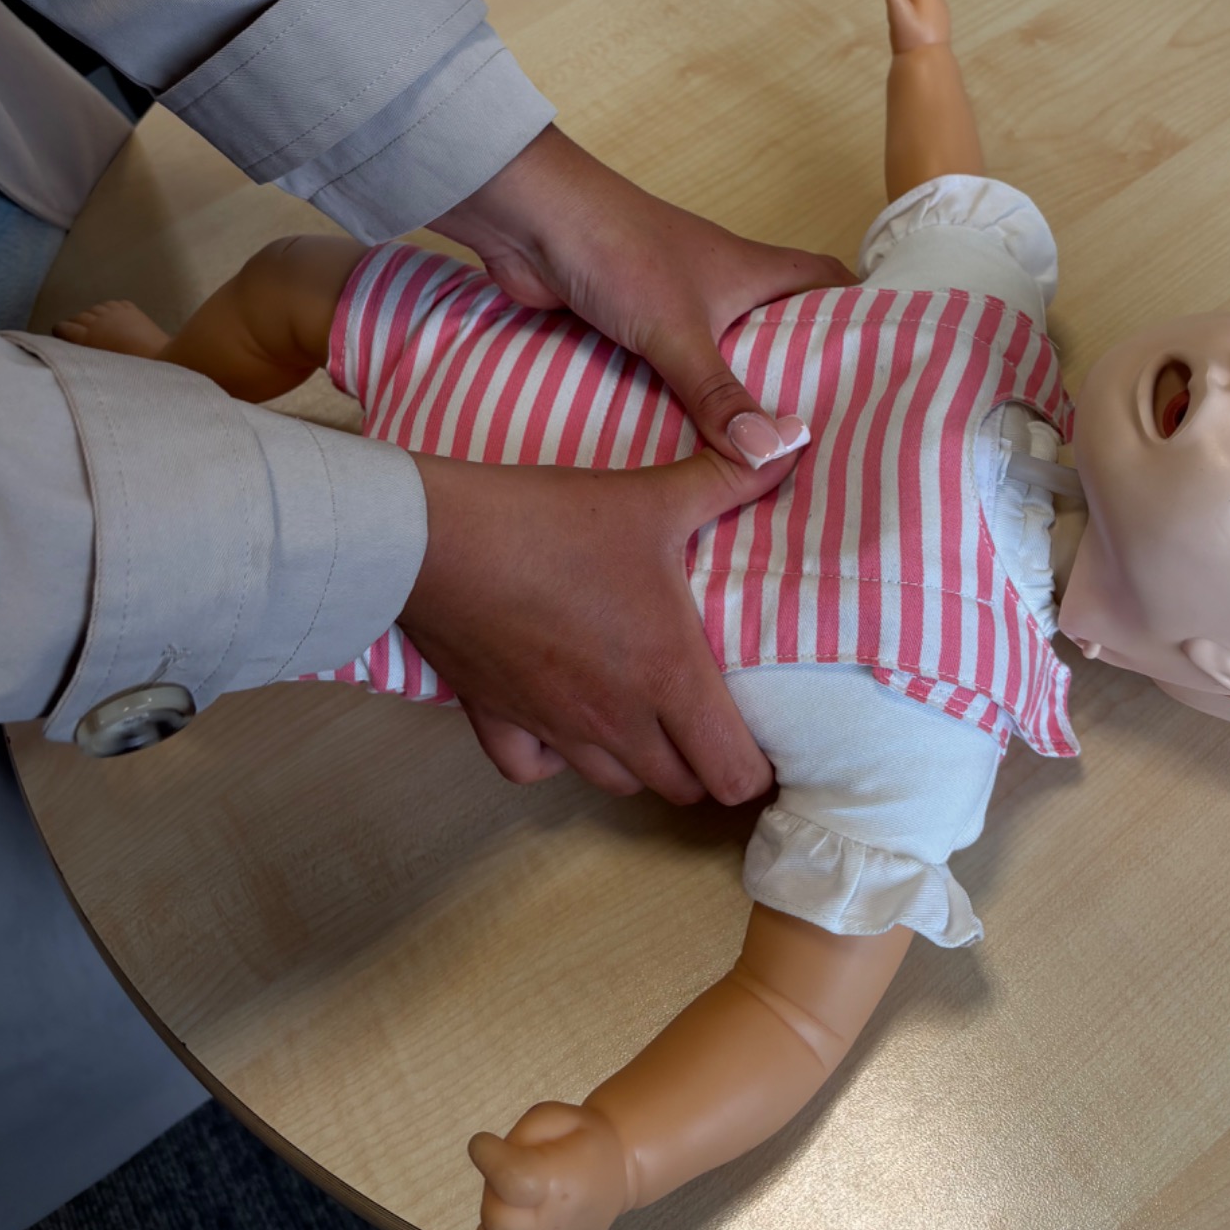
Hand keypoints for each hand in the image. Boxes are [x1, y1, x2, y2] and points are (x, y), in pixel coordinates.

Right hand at [400, 433, 806, 804]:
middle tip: (707, 718)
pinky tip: (561, 718)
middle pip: (681, 788)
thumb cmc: (552, 522)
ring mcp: (554, 729)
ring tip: (645, 716)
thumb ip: (731, 475)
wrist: (437, 538)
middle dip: (703, 763)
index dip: (756, 765)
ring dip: (638, 762)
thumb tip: (792, 441)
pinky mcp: (497, 721)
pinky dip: (554, 757)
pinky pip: (533, 771)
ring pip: (615, 784)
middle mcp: (617, 720)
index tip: (761, 737)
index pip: (734, 774)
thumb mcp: (654, 495)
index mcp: (668, 675)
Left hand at [430, 126, 852, 465]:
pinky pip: (670, 375)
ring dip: (737, 401)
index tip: (887, 365)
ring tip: (767, 462)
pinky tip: (689, 452)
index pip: (827, 285)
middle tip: (831, 440)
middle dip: (802, 379)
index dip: (861, 315)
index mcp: (753, 271)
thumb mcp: (679, 329)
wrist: (530, 221)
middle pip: (779, 332)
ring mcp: (675, 308)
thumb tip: (774, 456)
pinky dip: (681, 408)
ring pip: (722, 359)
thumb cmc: (618, 251)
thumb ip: (722, 395)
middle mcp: (721, 287)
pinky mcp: (630, 328)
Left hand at [470, 1102, 629, 1229]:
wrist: (617, 1173)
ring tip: (505, 1206)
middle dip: (490, 1191)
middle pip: (500, 1222)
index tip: (483, 1144)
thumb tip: (495, 1159)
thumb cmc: (585, 1142)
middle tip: (504, 1173)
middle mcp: (553, 1224)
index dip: (487, 1158)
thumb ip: (523, 1134)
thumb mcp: (559, 1116)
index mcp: (558, 1180)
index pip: (511, 1180)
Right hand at [885, 0, 952, 52]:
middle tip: (901, 10)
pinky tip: (910, 28)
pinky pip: (919, 7)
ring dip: (906, 3)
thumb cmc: (913, 40)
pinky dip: (911, 13)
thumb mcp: (900, 17)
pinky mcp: (932, 19)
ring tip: (906, 20)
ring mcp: (934, 8)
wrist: (927, 63)